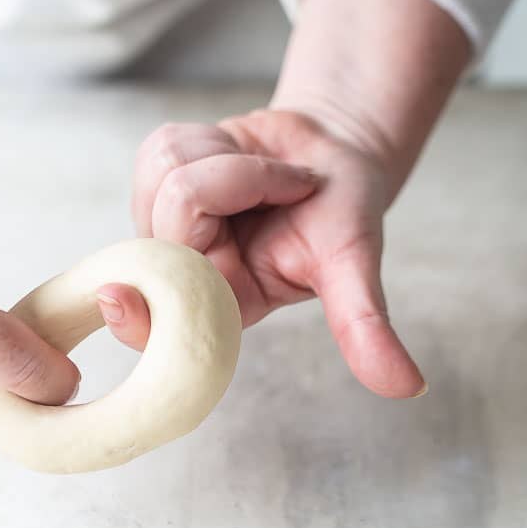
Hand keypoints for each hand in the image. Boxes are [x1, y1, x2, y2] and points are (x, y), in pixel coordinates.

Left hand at [127, 109, 424, 397]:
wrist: (332, 155)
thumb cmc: (343, 215)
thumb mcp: (354, 268)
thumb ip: (365, 326)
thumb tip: (410, 388)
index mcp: (220, 306)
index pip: (162, 324)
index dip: (138, 316)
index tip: (117, 299)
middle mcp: (184, 272)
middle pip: (173, 213)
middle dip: (239, 183)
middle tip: (283, 191)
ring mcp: (163, 225)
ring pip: (165, 172)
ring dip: (230, 158)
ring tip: (266, 178)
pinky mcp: (154, 181)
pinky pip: (161, 146)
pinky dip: (211, 138)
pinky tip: (238, 156)